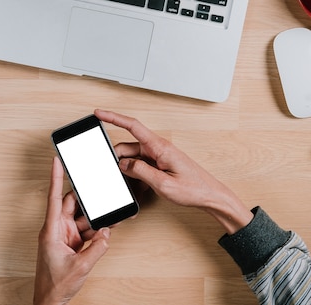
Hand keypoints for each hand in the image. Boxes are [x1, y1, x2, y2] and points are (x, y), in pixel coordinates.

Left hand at [34, 157, 110, 304]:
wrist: (50, 302)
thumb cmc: (55, 285)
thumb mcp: (81, 266)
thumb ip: (97, 248)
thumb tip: (107, 233)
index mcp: (51, 230)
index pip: (54, 197)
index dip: (56, 177)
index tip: (56, 160)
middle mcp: (56, 229)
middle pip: (73, 204)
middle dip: (87, 198)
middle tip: (99, 188)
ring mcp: (64, 236)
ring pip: (82, 217)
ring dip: (95, 217)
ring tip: (110, 212)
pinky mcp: (71, 243)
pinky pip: (86, 230)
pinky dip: (96, 229)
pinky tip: (107, 227)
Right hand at [94, 109, 252, 234]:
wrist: (211, 196)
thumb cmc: (194, 189)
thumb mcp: (163, 184)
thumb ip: (140, 171)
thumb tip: (123, 163)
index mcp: (160, 147)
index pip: (132, 126)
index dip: (113, 117)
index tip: (99, 113)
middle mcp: (158, 148)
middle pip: (128, 147)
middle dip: (118, 159)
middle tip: (111, 174)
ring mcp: (159, 156)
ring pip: (133, 159)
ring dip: (128, 172)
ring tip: (133, 187)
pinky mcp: (160, 165)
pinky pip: (141, 167)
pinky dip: (137, 177)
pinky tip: (141, 189)